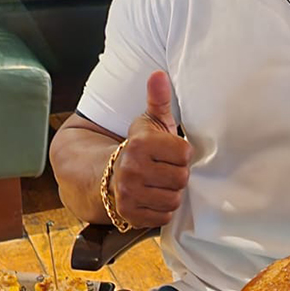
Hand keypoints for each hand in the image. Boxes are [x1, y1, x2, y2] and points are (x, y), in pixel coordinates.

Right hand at [112, 71, 191, 227]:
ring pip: (173, 199)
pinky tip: (151, 197)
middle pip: (181, 178)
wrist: (104, 174)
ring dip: (170, 193)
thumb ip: (158, 99)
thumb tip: (159, 74)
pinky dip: (161, 209)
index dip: (180, 154)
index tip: (169, 153)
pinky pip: (163, 216)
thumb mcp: (148, 122)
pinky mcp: (129, 214)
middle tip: (163, 170)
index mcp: (140, 144)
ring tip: (157, 183)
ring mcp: (128, 193)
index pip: (184, 154)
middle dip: (176, 175)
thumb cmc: (138, 148)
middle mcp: (131, 169)